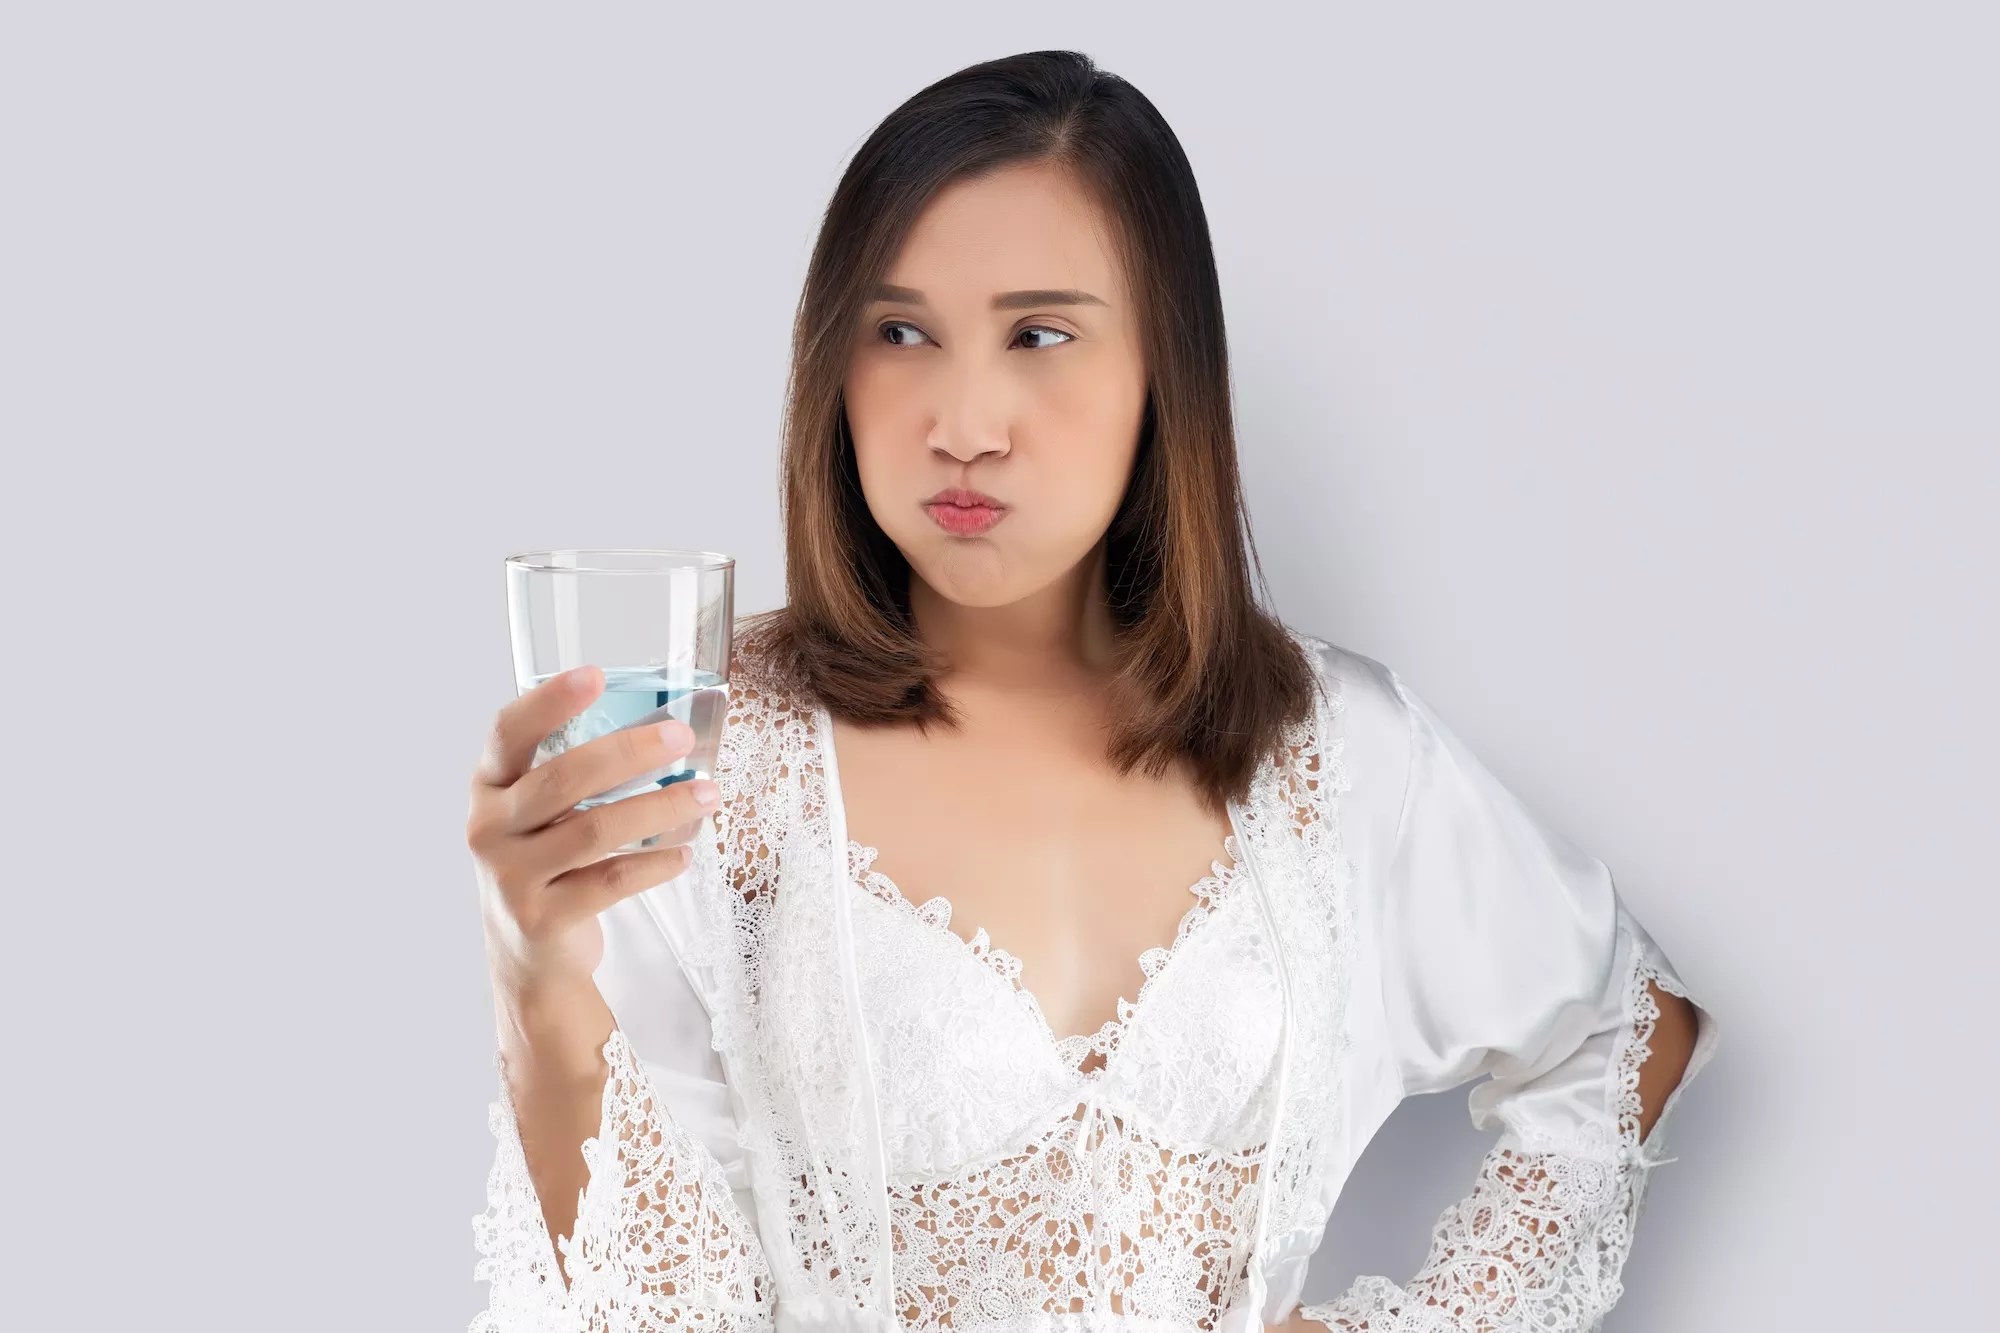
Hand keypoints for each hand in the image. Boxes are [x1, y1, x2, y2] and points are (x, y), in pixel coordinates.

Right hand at [466, 664, 718, 990]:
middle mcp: (488, 827)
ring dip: (659, 808)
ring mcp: (511, 876)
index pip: (509, 732)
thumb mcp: (540, 812)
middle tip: (681, 737)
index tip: (596, 675)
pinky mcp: (541, 918)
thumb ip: (576, 773)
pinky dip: (655, 864)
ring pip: (595, 830)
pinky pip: (610, 881)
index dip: (549, 702)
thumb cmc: (547, 860)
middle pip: (563, 778)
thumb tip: (666, 726)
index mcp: (489, 786)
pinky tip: (685, 852)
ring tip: (707, 793)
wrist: (527, 953)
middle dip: (629, 752)